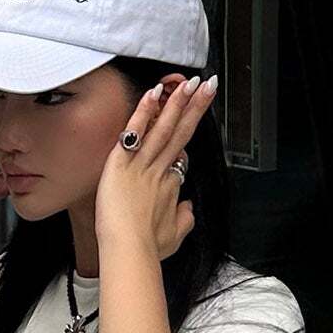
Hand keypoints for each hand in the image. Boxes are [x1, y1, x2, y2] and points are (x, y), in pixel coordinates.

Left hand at [94, 73, 217, 259]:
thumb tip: (188, 209)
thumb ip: (184, 219)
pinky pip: (135, 131)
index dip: (182, 139)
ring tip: (191, 82)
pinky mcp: (122, 162)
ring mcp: (142, 164)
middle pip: (183, 132)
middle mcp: (161, 170)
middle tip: (210, 85)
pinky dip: (144, 111)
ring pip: (165, 127)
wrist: (130, 250)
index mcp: (171, 186)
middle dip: (197, 107)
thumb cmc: (147, 248)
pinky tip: (154, 92)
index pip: (178, 155)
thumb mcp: (174, 236)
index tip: (187, 122)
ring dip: (179, 102)